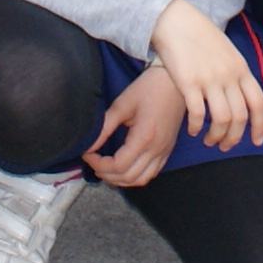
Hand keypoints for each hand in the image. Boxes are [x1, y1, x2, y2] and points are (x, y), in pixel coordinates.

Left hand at [86, 65, 184, 187]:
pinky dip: (135, 177)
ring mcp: (164, 152)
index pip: (118, 165)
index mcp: (145, 137)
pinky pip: (152, 173)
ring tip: (106, 169)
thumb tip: (88, 145)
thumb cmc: (149, 88)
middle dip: (106, 174)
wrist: (175, 82)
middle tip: (93, 162)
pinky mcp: (168, 151)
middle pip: (128, 177)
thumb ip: (104, 127)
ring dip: (121, 180)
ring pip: (141, 180)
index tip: (88, 154)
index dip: (98, 164)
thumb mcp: (122, 104)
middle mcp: (156, 149)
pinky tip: (124, 167)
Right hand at [146, 0, 262, 155]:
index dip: (260, 126)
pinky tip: (193, 130)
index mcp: (241, 69)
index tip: (256, 142)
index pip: (259, 103)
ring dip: (217, 136)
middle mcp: (229, 76)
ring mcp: (209, 79)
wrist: (177, 21)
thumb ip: (236, 75)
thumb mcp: (228, 54)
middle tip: (224, 146)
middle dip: (234, 138)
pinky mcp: (189, 82)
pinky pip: (198, 114)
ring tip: (209, 140)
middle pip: (240, 117)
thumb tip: (241, 100)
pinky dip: (197, 127)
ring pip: (222, 119)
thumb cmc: (201, 38)